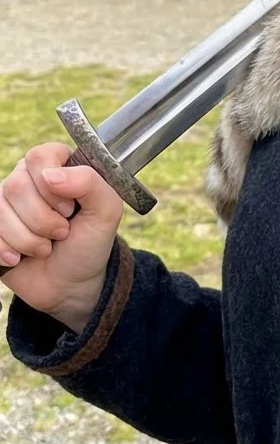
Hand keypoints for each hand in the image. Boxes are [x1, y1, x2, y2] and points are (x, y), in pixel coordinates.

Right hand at [0, 142, 123, 321]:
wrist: (70, 285)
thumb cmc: (90, 243)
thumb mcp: (106, 212)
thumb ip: (90, 182)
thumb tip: (50, 175)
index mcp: (58, 164)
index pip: (39, 157)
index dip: (53, 188)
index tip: (70, 210)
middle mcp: (28, 178)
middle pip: (16, 185)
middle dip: (43, 220)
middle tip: (62, 233)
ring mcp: (7, 202)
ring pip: (0, 210)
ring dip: (28, 240)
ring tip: (46, 247)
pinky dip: (8, 251)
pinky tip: (21, 258)